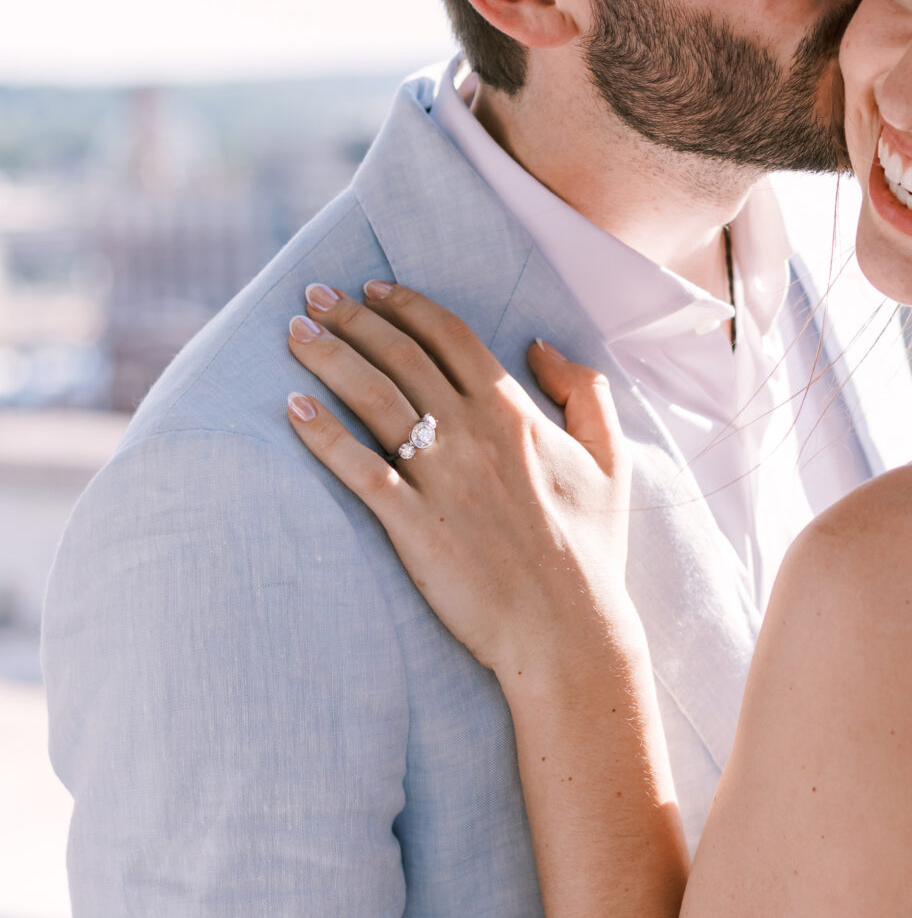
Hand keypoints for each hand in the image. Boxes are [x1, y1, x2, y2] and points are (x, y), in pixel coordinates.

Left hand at [284, 281, 632, 678]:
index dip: (407, 304)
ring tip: (295, 331)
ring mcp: (440, 477)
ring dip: (328, 356)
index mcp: (516, 413)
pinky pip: (357, 468)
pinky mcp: (413, 524)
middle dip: (352, 317)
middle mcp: (473, 433)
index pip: (451, 336)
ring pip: (372, 396)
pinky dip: (322, 433)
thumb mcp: (612, 460)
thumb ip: (585, 393)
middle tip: (315, 293)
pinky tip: (293, 407)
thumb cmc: (593, 550)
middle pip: (400, 355)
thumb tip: (541, 346)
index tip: (373, 288)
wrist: (569, 629)